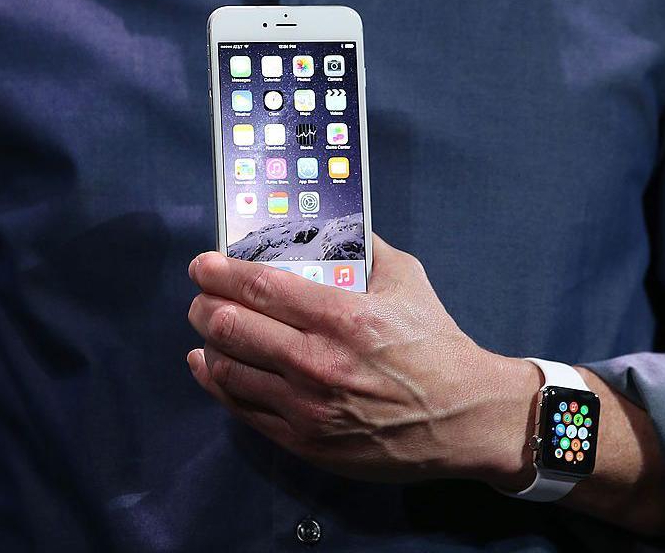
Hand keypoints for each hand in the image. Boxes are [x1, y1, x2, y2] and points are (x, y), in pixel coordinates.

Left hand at [186, 236, 538, 486]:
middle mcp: (318, 361)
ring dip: (207, 343)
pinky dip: (217, 382)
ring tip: (207, 328)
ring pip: (228, 368)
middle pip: (230, 326)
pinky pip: (242, 408)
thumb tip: (333, 224)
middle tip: (201, 295)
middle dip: (203, 304)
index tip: (201, 264)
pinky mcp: (305, 441)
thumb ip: (366, 248)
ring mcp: (306, 406)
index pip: (258, 287)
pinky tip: (209, 366)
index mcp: (343, 315)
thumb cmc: (436, 346)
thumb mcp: (408, 281)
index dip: (218, 272)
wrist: (463, 417)